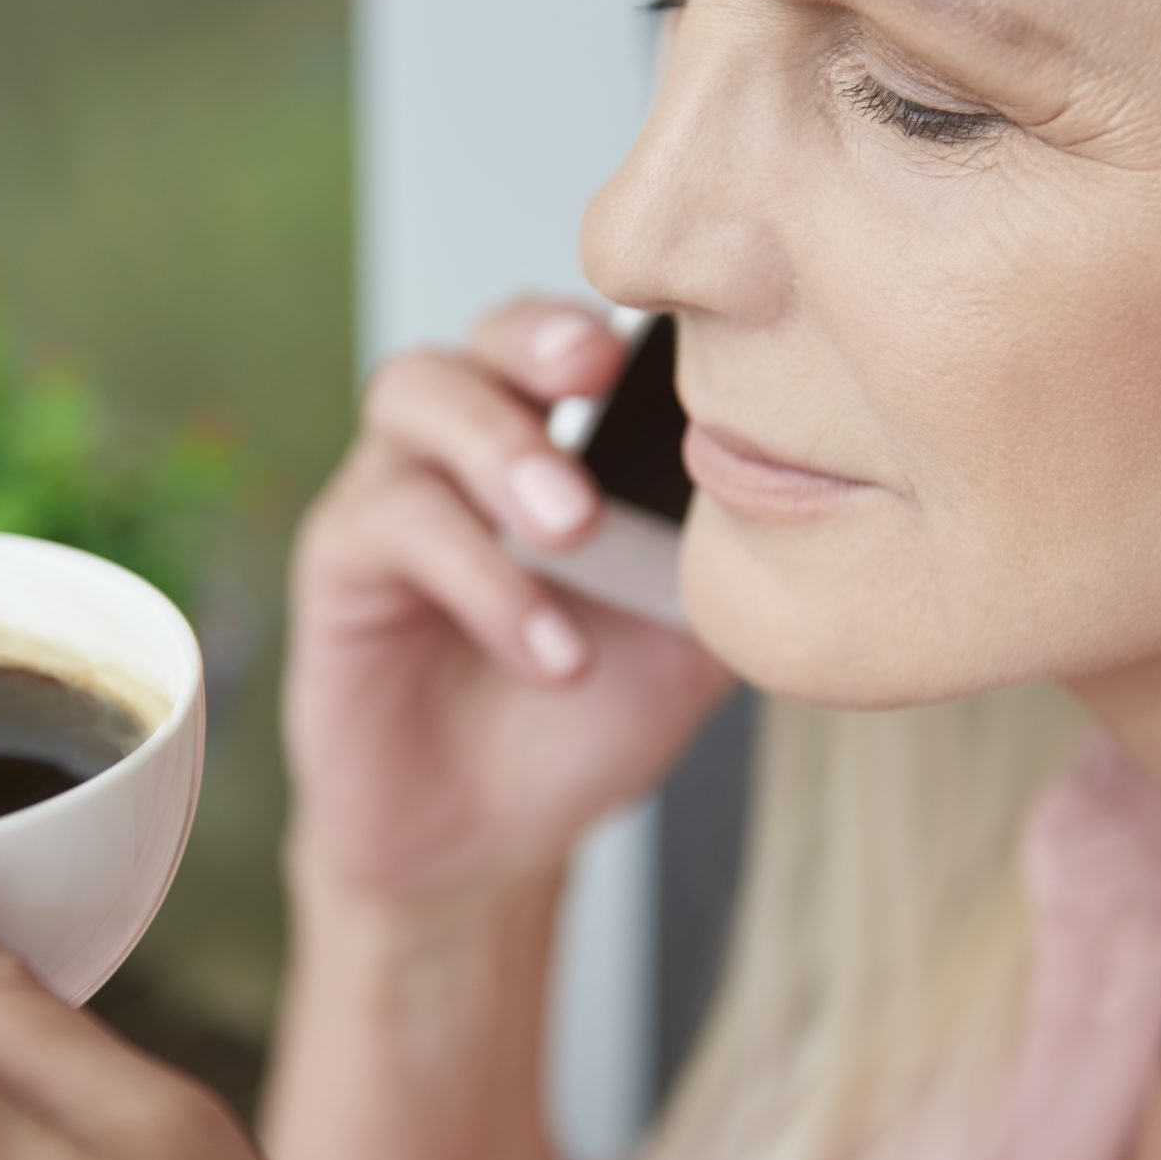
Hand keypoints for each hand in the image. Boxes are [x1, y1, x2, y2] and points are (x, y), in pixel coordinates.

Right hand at [284, 297, 734, 900]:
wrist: (490, 841)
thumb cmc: (587, 717)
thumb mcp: (692, 637)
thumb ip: (736, 560)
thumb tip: (819, 492)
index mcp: (560, 436)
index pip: (575, 335)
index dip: (614, 318)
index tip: (674, 334)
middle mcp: (468, 443)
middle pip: (482, 335)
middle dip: (538, 340)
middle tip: (597, 377)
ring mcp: (395, 492)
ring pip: (416, 397)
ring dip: (501, 449)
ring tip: (574, 528)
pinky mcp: (341, 563)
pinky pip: (394, 525)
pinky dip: (483, 578)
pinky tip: (550, 651)